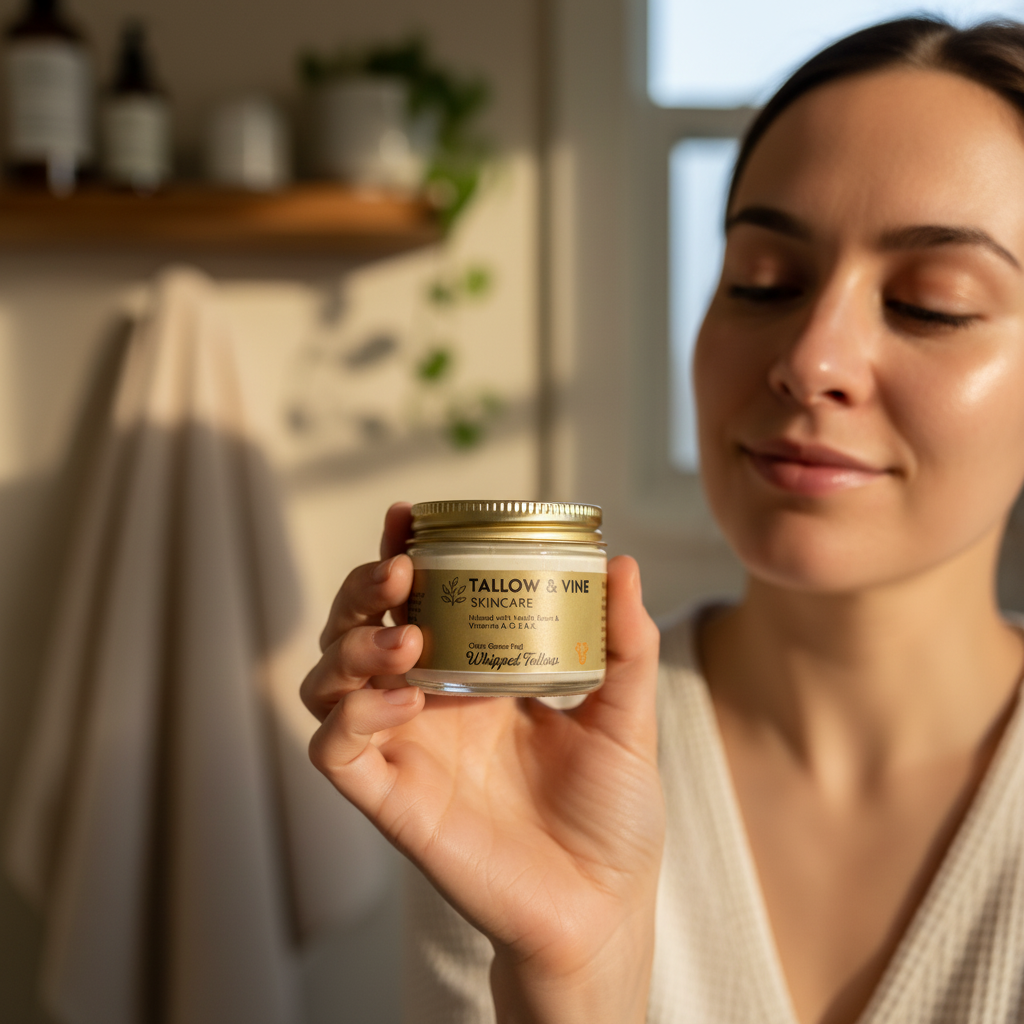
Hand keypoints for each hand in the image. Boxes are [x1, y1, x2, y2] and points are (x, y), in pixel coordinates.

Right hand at [301, 502, 664, 1022]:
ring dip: (350, 646)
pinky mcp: (391, 801)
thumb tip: (623, 564)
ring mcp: (405, 752)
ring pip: (327, 683)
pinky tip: (404, 701)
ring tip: (407, 642)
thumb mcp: (627, 715)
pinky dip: (352, 714)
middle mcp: (430, 707)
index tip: (407, 517)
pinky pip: (334, 749)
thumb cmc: (612, 814)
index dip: (400, 555)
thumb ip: (622, 643)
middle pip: (356, 630)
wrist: (604, 905)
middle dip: (361, 592)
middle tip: (398, 573)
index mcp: (475, 677)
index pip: (417, 602)